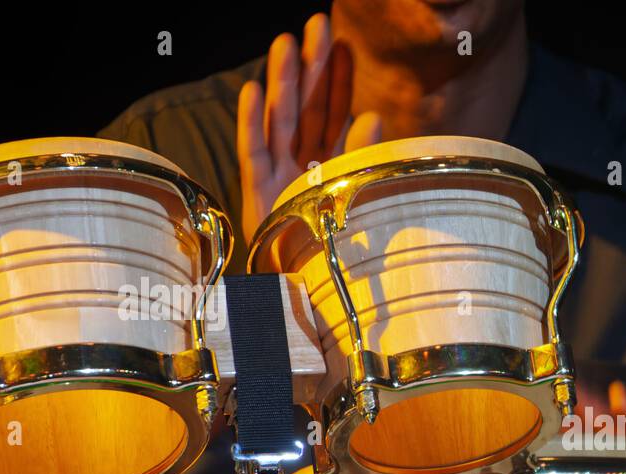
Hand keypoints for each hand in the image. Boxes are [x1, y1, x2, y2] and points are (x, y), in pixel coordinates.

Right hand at [236, 13, 383, 243]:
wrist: (309, 294)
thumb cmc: (337, 249)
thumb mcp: (356, 196)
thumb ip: (360, 155)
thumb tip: (373, 114)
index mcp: (329, 166)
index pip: (335, 113)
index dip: (338, 79)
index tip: (343, 42)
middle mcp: (302, 166)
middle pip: (306, 108)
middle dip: (310, 67)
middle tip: (317, 23)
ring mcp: (278, 178)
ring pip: (280, 122)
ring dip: (282, 83)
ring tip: (285, 44)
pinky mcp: (258, 195)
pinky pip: (254, 154)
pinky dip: (252, 123)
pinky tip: (253, 91)